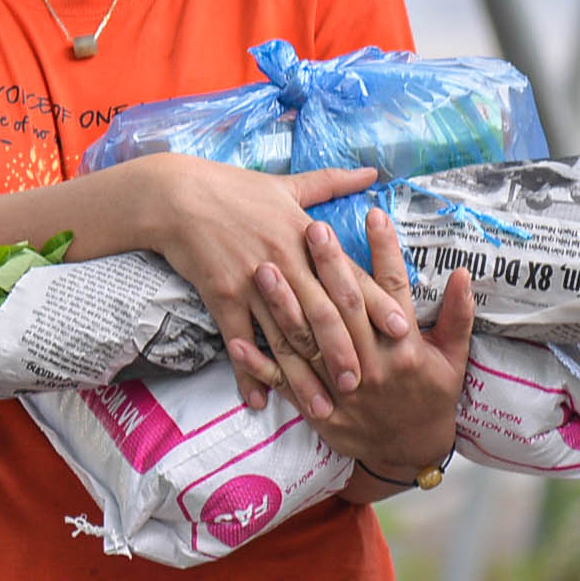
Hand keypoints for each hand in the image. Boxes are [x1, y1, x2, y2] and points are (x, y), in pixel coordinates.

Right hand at [141, 155, 411, 414]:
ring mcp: (252, 281)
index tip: (400, 330)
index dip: (375, 303)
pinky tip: (258, 399)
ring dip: (303, 376)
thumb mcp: (286, 183)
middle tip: (363, 384)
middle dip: (344, 352)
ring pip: (284, 336)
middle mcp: (284, 260)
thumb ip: (332, 181)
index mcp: (304, 233)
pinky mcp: (223, 295)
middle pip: (321, 313)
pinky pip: (238, 342)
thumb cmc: (234, 187)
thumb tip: (371, 172)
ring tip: (322, 408)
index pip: (348, 275)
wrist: (178, 195)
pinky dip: (248, 372)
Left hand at [232, 207, 474, 475]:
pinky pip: (284, 383)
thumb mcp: (454, 357)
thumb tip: (465, 272)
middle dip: (327, 267)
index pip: (392, 291)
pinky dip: (258, 364)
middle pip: (344, 310)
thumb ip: (459, 315)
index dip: (384, 251)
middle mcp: (371, 367)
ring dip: (284, 305)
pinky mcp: (317, 410)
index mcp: (404, 349)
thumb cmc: (432, 396)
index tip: (374, 214)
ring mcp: (340, 390)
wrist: (410, 453)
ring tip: (266, 268)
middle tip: (312, 229)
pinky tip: (236, 340)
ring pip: (309, 342)